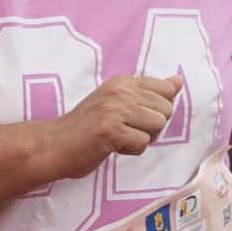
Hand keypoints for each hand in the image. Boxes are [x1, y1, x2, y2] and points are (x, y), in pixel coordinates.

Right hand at [39, 73, 177, 180]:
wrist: (53, 145)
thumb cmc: (86, 127)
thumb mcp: (118, 102)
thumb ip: (149, 92)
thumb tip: (178, 80)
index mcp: (122, 82)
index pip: (166, 89)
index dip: (156, 108)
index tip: (134, 116)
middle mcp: (120, 91)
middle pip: (166, 110)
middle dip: (151, 126)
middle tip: (124, 130)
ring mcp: (114, 109)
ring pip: (158, 126)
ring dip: (142, 138)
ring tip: (119, 137)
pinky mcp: (110, 130)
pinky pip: (143, 143)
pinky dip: (130, 150)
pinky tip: (112, 146)